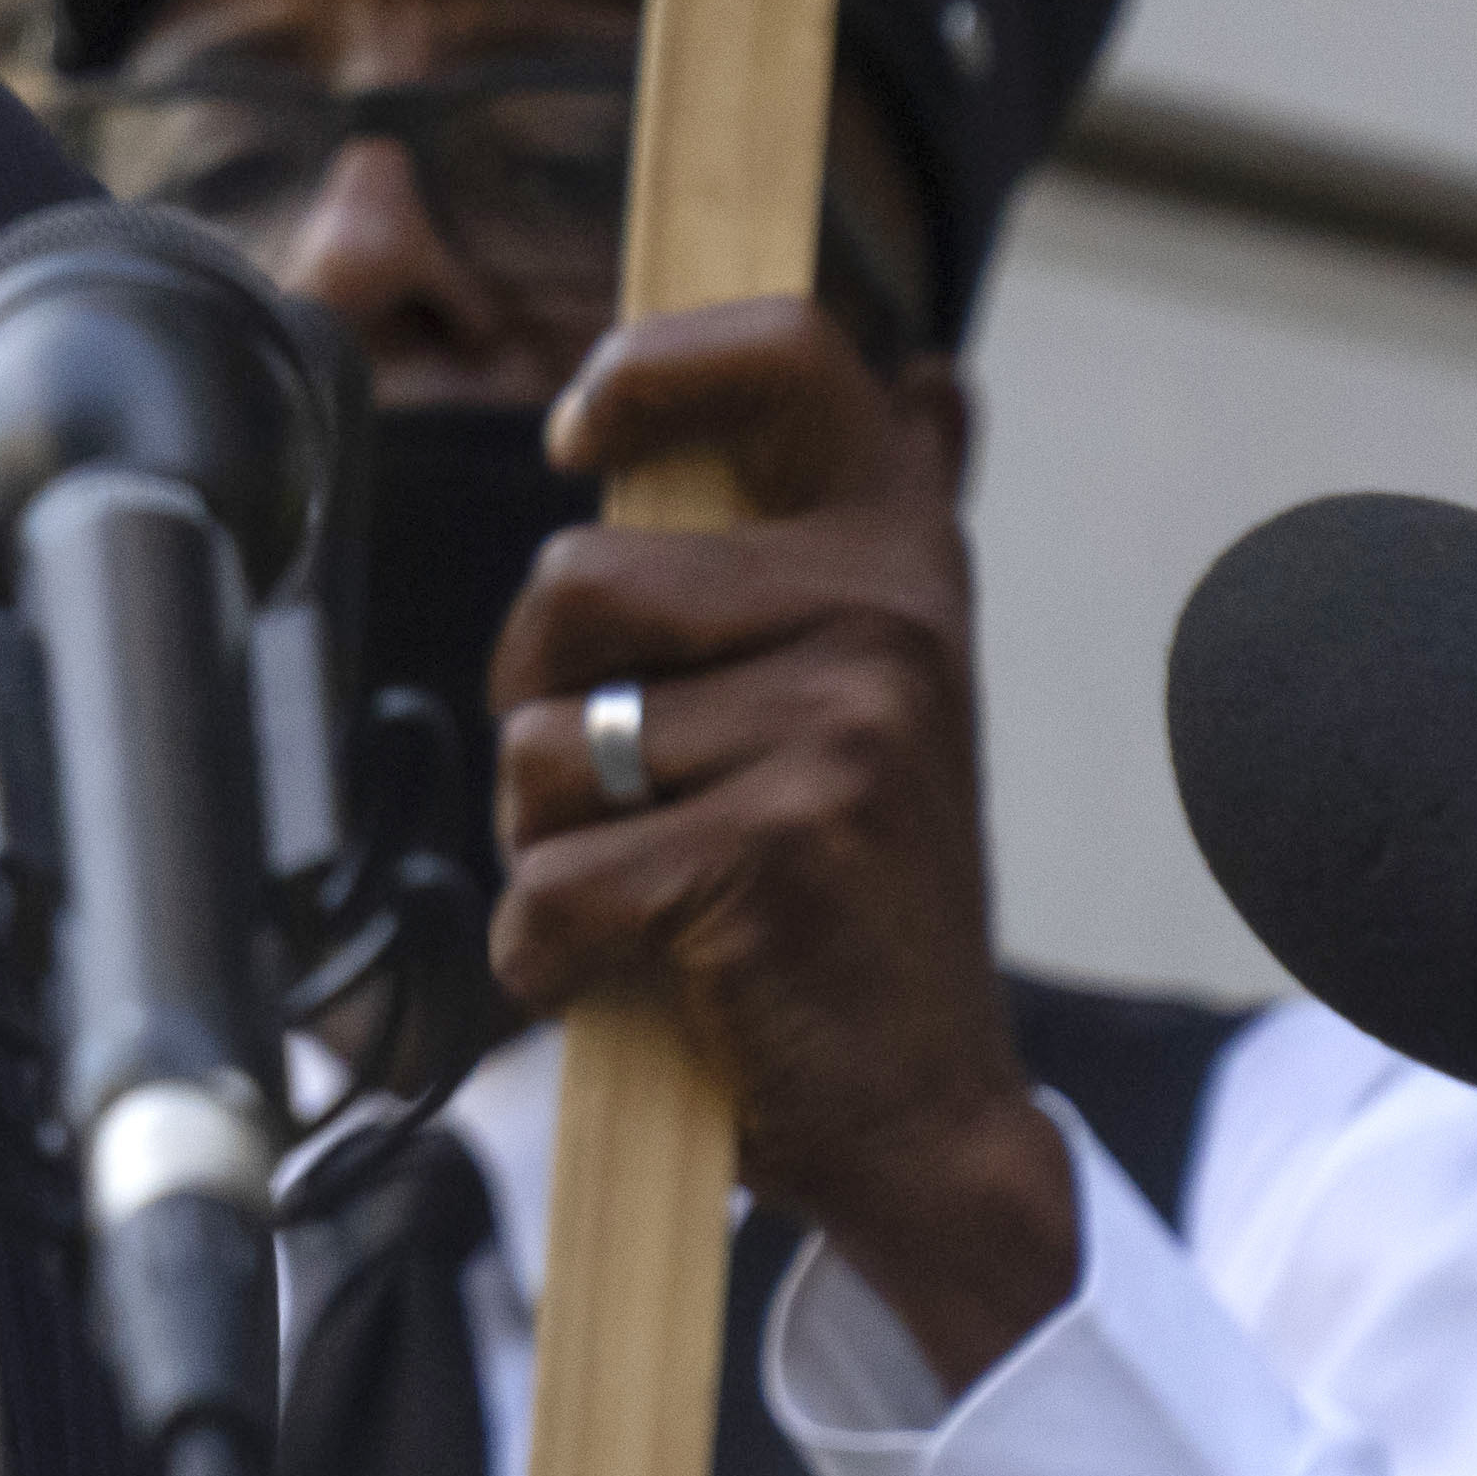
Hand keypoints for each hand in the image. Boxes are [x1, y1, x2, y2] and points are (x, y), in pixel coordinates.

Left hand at [489, 301, 1075, 1388]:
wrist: (924, 1116)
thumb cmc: (847, 899)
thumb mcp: (879, 699)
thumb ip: (861, 547)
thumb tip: (933, 378)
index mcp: (900, 561)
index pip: (789, 359)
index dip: (650, 368)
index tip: (582, 437)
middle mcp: (886, 621)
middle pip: (572, 582)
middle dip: (543, 704)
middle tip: (631, 798)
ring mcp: (838, 731)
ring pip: (543, 744)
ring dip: (547, 842)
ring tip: (655, 893)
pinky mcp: (772, 849)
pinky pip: (547, 881)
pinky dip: (549, 955)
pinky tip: (637, 975)